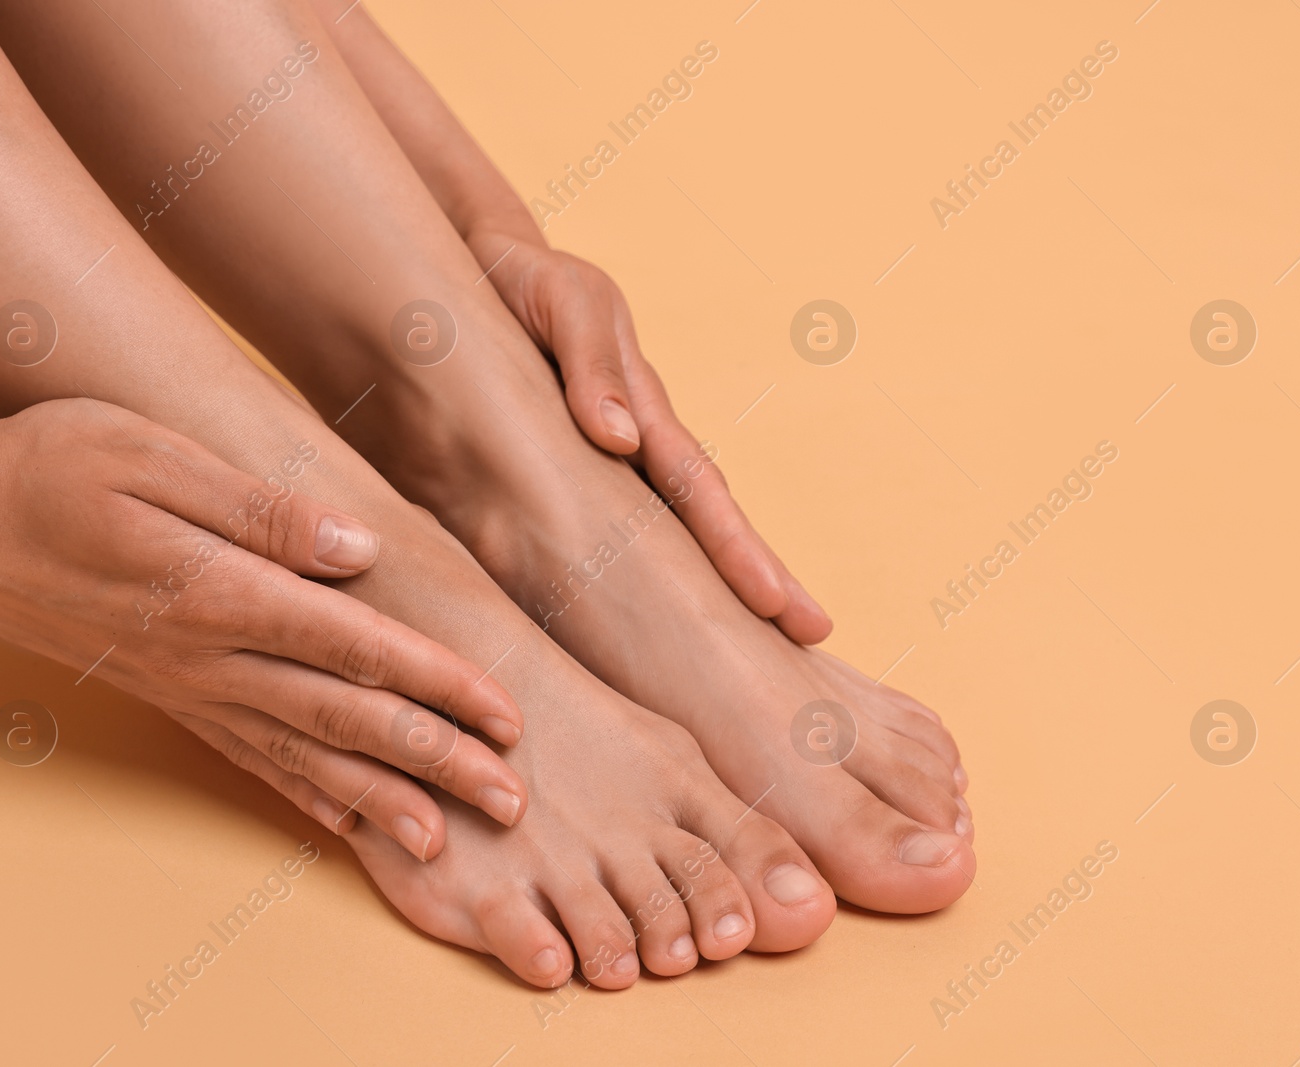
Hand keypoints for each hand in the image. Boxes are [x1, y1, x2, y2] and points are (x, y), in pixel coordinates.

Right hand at [0, 398, 527, 859]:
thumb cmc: (55, 466)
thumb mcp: (155, 456)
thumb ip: (260, 509)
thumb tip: (356, 547)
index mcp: (221, 591)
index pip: (356, 647)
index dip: (438, 683)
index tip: (506, 715)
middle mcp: (211, 656)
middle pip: (345, 717)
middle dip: (435, 759)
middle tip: (510, 799)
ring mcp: (188, 685)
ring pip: (303, 754)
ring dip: (380, 796)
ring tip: (445, 837)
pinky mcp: (169, 695)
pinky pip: (248, 756)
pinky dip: (302, 793)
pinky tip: (343, 821)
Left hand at [468, 231, 832, 643]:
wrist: (486, 265)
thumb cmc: (529, 282)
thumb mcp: (562, 304)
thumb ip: (590, 367)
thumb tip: (620, 440)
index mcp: (645, 412)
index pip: (700, 492)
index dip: (740, 552)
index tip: (779, 606)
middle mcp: (639, 446)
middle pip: (706, 523)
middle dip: (759, 580)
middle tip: (813, 635)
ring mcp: (610, 461)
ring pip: (665, 536)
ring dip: (710, 586)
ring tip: (754, 644)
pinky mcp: (567, 471)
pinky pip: (606, 533)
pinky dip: (637, 577)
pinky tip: (649, 623)